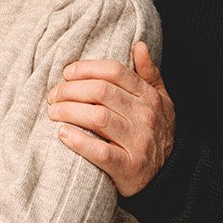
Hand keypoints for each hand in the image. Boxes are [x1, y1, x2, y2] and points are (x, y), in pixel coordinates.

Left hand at [47, 41, 174, 196]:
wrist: (169, 177)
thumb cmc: (157, 134)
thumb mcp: (161, 102)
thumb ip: (149, 74)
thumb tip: (139, 45)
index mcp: (150, 98)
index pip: (115, 72)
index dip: (87, 69)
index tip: (67, 73)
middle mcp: (145, 117)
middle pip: (101, 92)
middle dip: (70, 90)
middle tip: (53, 95)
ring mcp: (138, 142)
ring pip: (97, 118)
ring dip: (69, 112)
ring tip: (53, 112)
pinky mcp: (128, 167)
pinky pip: (100, 151)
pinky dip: (78, 141)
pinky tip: (63, 134)